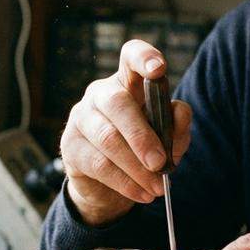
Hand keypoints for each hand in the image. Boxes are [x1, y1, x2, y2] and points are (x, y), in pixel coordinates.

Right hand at [60, 40, 192, 224]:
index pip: (130, 56)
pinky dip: (125, 183)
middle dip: (143, 136)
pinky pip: (98, 164)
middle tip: (161, 163)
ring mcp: (81, 117)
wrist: (111, 186)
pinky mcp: (70, 146)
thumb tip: (179, 113)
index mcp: (128, 82)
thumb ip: (177, 124)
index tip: (158, 70)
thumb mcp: (168, 138)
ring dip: (136, 168)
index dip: (143, 57)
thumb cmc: (144, 150)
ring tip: (157, 187)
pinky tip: (142, 194)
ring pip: (108, 139)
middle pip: (118, 103)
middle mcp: (101, 93)